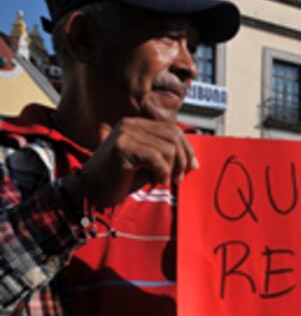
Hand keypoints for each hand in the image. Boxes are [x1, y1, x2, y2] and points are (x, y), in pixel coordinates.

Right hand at [64, 118, 197, 209]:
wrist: (90, 191)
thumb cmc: (119, 179)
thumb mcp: (148, 165)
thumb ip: (167, 158)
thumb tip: (194, 162)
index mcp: (136, 124)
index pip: (173, 130)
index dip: (187, 149)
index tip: (190, 168)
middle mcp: (129, 125)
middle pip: (174, 137)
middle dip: (183, 160)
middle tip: (179, 178)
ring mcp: (124, 135)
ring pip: (168, 149)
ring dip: (170, 169)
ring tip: (161, 180)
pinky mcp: (122, 149)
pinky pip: (157, 159)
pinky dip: (161, 173)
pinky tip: (154, 181)